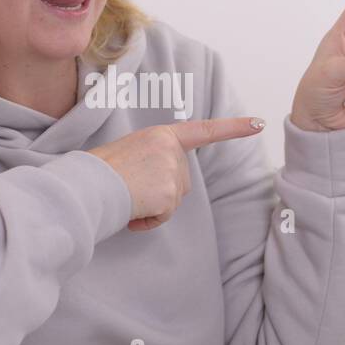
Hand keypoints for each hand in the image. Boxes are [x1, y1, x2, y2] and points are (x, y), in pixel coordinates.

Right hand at [87, 117, 264, 230]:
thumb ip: (154, 159)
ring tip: (127, 196)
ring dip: (152, 206)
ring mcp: (172, 171)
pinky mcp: (169, 194)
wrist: (85, 184)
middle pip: (182, 181)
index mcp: (161, 135)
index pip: (204, 130)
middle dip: (161, 192)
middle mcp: (171, 150)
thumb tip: (166, 188)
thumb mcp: (131, 152)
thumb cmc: (99, 172)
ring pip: (174, 200)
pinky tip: (131, 212)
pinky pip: (164, 216)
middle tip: (131, 187)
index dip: (234, 128)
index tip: (259, 124)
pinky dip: (148, 221)